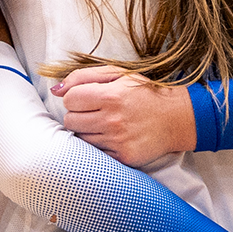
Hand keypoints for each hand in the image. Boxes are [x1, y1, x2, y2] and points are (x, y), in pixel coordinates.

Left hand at [53, 66, 195, 169]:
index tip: (88, 98)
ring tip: (105, 124)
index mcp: (110, 96)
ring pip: (80, 138)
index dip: (75, 98)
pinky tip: (112, 137)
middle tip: (95, 112)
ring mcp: (118, 141)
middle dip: (78, 115)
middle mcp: (113, 120)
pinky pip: (95, 154)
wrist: (177, 117)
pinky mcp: (124, 157)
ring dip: (87, 131)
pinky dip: (99, 146)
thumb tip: (55, 89)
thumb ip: (83, 76)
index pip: (69, 100)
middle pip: (70, 121)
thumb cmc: (144, 92)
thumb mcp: (117, 73)